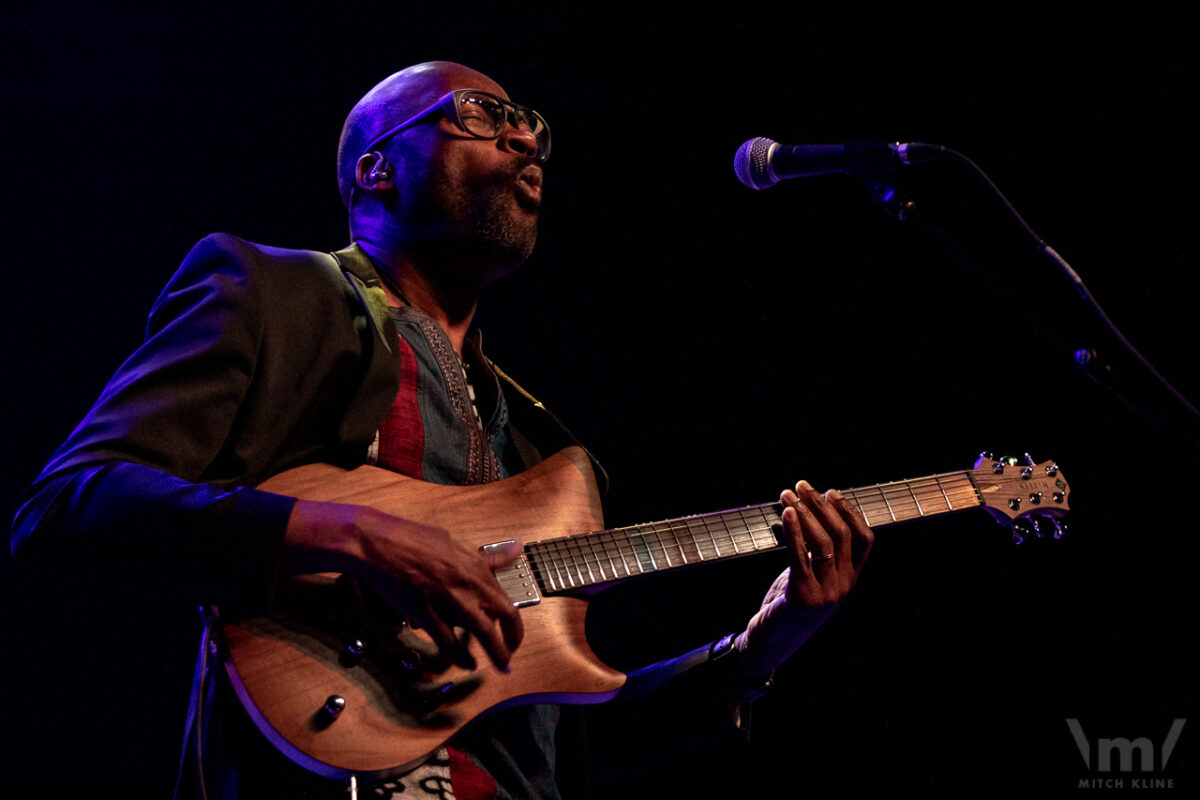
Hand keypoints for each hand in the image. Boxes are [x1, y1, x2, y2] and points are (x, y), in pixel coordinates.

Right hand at [283, 499, 523, 671]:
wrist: (376, 542)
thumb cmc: (411, 539)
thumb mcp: (454, 544)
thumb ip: (486, 556)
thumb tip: (516, 550)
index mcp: (475, 563)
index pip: (504, 595)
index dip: (513, 617)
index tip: (512, 630)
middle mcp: (467, 580)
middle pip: (504, 614)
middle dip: (513, 638)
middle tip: (512, 653)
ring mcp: (448, 596)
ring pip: (483, 631)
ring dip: (496, 652)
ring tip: (502, 666)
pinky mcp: (425, 610)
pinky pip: (448, 640)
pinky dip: (460, 655)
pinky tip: (467, 664)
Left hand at [735, 480, 873, 677]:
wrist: (771, 643)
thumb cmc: (788, 603)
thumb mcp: (811, 575)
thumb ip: (817, 551)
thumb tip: (811, 511)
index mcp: (850, 578)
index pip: (865, 539)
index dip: (850, 512)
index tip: (831, 492)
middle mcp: (844, 585)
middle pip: (842, 535)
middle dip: (822, 506)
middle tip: (802, 485)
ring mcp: (826, 593)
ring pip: (823, 543)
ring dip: (805, 513)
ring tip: (788, 494)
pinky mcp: (803, 597)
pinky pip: (800, 557)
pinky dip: (794, 531)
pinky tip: (787, 513)